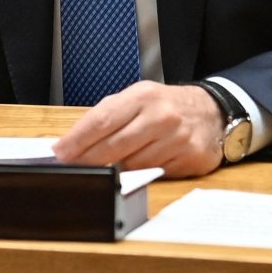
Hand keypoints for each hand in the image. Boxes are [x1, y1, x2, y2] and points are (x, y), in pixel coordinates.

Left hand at [52, 81, 224, 177]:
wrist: (212, 112)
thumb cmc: (164, 106)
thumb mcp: (137, 99)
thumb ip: (109, 116)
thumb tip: (73, 141)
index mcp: (142, 96)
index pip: (102, 120)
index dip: (77, 140)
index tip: (59, 153)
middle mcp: (161, 116)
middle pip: (115, 146)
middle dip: (88, 160)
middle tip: (70, 168)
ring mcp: (177, 139)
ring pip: (133, 164)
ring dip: (113, 170)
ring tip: (99, 170)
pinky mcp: (190, 159)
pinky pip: (154, 174)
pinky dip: (139, 176)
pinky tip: (132, 173)